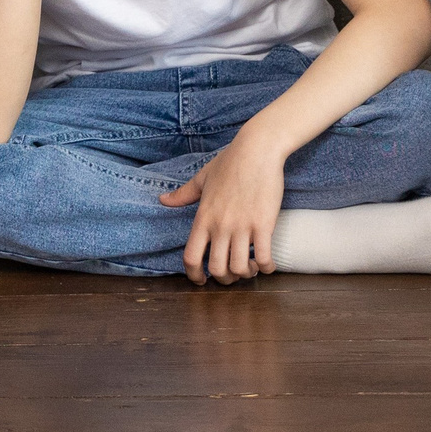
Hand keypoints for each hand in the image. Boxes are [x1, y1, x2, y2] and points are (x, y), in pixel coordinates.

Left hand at [160, 136, 285, 284]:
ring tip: (250, 268)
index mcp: (203, 218)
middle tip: (232, 274)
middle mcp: (220, 226)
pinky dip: (266, 267)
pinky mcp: (264, 224)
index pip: (191, 257)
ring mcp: (242, 226)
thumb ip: (183, 194)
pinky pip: (264, 257)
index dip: (194, 275)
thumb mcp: (202, 179)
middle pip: (217, 269)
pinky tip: (268, 264)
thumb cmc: (230, 163)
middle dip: (225, 280)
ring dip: (246, 274)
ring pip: (240, 268)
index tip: (201, 281)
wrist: (257, 150)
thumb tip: (162, 200)